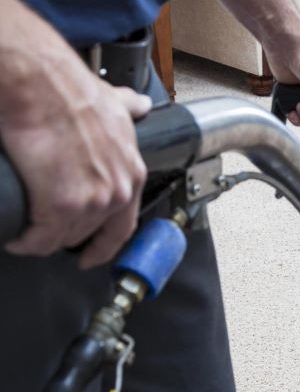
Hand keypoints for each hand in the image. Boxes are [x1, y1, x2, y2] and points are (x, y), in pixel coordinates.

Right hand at [1, 81, 149, 268]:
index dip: (105, 245)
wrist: (40, 84)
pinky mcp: (60, 207)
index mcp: (131, 173)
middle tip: (45, 230)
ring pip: (63, 238)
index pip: (123, 226)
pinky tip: (17, 237)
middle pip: (89, 233)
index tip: (92, 255)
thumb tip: (138, 104)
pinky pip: (40, 239)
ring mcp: (91, 202)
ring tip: (27, 231)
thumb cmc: (70, 91)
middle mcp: (117, 192)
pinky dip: (26, 242)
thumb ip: (128, 108)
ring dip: (43, 239)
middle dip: (65, 235)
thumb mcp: (113, 102)